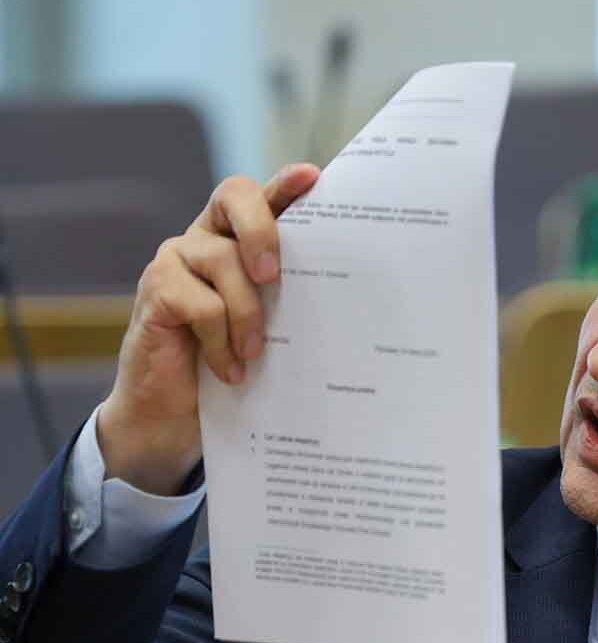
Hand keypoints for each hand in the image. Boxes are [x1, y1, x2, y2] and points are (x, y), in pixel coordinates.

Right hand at [97, 164, 319, 494]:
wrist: (173, 415)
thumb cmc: (232, 364)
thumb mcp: (272, 328)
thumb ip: (290, 299)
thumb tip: (347, 292)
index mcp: (240, 239)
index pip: (263, 197)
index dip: (285, 183)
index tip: (313, 177)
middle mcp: (207, 237)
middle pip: (234, 196)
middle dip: (262, 229)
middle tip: (274, 276)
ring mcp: (177, 259)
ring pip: (223, 260)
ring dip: (247, 312)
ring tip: (255, 354)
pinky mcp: (156, 290)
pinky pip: (199, 303)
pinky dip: (219, 340)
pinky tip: (229, 370)